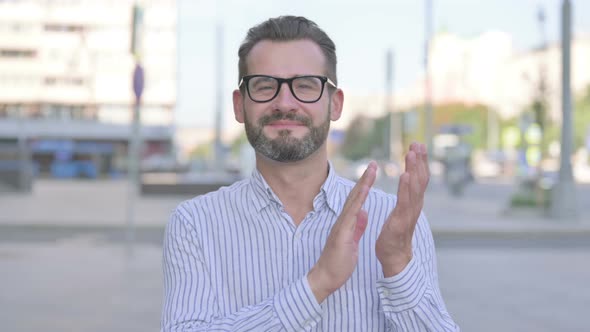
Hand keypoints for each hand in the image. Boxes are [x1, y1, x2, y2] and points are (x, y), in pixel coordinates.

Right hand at [307, 161, 376, 302]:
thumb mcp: (352, 242)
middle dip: (364, 179)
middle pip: (355, 195)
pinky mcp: (341, 232)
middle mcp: (343, 220)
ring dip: (362, 184)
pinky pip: (352, 213)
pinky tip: (365, 189)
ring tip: (371, 170)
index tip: (373, 173)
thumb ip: (357, 227)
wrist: (326, 277)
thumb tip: (363, 213)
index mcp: (347, 222)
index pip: (357, 200)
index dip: (365, 186)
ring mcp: (341, 225)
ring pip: (353, 200)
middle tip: (374, 163)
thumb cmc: (337, 262)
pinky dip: (358, 200)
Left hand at [376, 143, 429, 276]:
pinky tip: (405, 174)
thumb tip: (408, 181)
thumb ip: (405, 197)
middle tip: (418, 143)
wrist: (395, 258)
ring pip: (414, 187)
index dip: (419, 161)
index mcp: (413, 202)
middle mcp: (415, 205)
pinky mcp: (401, 220)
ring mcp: (409, 213)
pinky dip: (406, 187)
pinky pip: (404, 201)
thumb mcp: (401, 211)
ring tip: (411, 153)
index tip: (417, 145)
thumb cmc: (396, 235)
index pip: (418, 178)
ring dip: (414, 168)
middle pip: (420, 179)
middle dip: (419, 160)